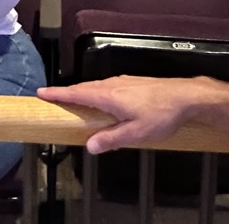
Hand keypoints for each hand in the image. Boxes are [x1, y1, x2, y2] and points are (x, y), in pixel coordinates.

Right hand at [38, 75, 228, 153]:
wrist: (186, 97)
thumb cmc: (161, 114)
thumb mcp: (135, 133)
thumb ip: (111, 139)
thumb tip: (89, 146)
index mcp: (109, 96)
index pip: (77, 93)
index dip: (58, 93)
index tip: (41, 92)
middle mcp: (113, 85)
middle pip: (84, 87)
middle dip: (67, 92)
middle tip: (53, 97)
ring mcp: (124, 82)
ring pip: (97, 86)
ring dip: (83, 91)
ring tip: (74, 100)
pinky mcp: (134, 83)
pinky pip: (107, 86)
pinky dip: (97, 91)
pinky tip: (103, 99)